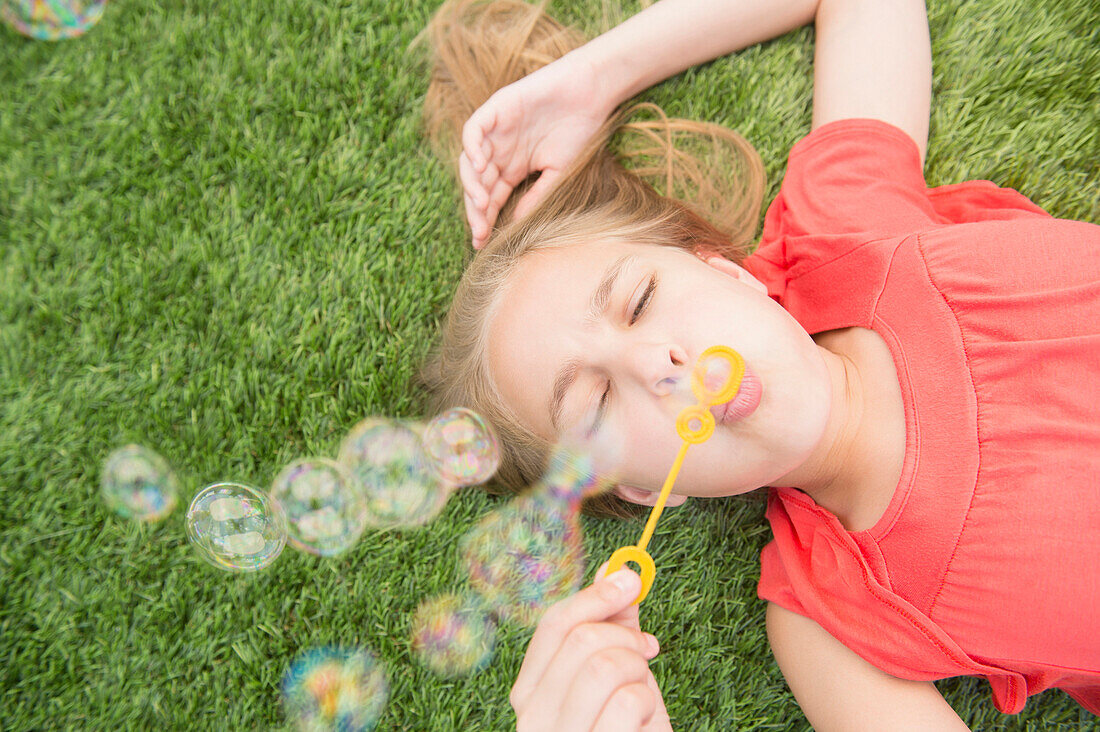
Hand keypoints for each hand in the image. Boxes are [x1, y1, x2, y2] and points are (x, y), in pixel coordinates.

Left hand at [460, 51, 613, 248]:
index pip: (490, 198)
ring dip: (472, 184)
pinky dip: (471, 147)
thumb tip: (515, 224)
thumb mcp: (558, 173)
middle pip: (477, 185)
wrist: (590, 93)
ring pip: (469, 161)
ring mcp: (495, 131)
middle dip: (475, 210)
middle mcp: (499, 151)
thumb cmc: (578, 131)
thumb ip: (536, 196)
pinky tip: (479, 166)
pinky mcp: (497, 108)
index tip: (483, 243)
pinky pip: (473, 130)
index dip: (484, 220)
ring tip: (481, 204)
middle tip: (479, 232)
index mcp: (511, 168)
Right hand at [510, 566, 672, 731]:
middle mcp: (532, 717)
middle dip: (626, 636)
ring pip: (604, 666)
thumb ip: (611, 627)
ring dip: (638, 670)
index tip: (629, 581)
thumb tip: (613, 568)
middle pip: (581, 640)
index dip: (595, 595)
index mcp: (530, 691)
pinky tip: (644, 722)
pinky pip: (628, 702)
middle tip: (647, 650)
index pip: (552, 625)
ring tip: (643, 691)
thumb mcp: (619, 678)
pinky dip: (647, 704)